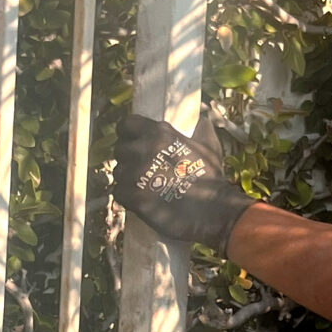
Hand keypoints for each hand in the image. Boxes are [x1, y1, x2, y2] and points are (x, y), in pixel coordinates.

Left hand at [113, 112, 252, 252]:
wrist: (213, 210)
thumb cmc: (211, 177)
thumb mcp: (209, 146)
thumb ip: (201, 130)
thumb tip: (203, 120)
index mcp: (158, 133)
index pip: (126, 124)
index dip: (128, 134)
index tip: (134, 142)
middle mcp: (143, 149)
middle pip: (120, 150)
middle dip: (129, 158)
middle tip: (142, 169)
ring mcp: (135, 174)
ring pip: (119, 172)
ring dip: (128, 179)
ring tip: (144, 186)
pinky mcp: (132, 196)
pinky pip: (118, 192)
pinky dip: (127, 196)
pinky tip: (141, 199)